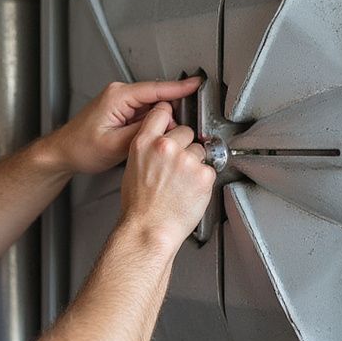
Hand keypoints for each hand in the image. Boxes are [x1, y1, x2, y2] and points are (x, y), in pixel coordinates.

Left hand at [47, 78, 200, 175]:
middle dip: (173, 112)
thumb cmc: (82, 148)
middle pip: (157, 97)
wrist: (65, 152)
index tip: (198, 84)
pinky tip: (154, 137)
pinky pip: (144, 113)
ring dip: (162, 120)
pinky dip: (153, 124)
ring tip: (165, 139)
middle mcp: (119, 94)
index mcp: (118, 97)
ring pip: (152, 107)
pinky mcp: (121, 110)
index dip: (180, 87)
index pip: (156, 88)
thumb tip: (166, 124)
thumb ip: (144, 131)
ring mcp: (120, 102)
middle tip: (183, 130)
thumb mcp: (116, 144)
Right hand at [119, 102, 215, 249]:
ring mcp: (186, 160)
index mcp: (144, 143)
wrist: (149, 228)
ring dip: (195, 163)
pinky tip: (190, 190)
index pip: (161, 112)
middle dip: (185, 145)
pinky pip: (209, 169)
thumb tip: (161, 143)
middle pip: (186, 131)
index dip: (170, 115)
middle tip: (177, 167)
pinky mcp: (203, 174)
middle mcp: (165, 147)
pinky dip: (203, 179)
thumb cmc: (139, 206)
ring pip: (200, 151)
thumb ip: (148, 149)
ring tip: (182, 183)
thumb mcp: (133, 167)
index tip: (174, 118)